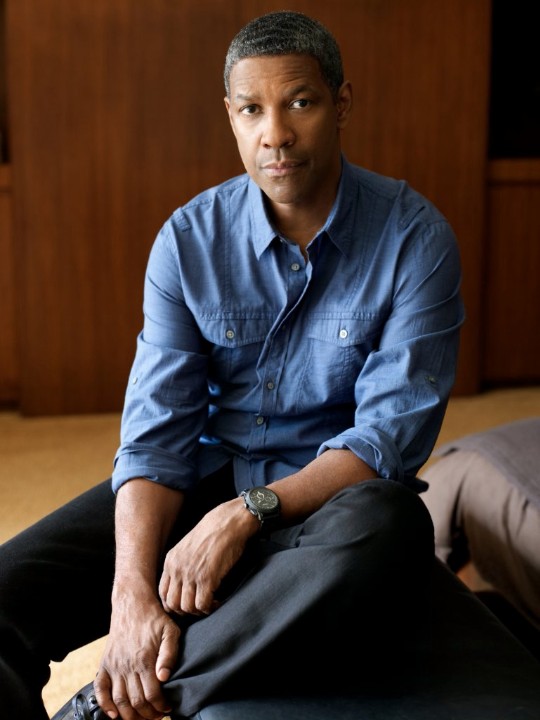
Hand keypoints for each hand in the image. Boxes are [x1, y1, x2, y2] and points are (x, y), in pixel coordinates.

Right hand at [94, 589, 180, 719]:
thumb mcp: (170, 631)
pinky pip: (100, 689)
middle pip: (136, 702)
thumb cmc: (154, 618)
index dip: (160, 706)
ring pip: (119, 700)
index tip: (167, 708)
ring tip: (140, 717)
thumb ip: (169, 654)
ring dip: (129, 715)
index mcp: (144, 659)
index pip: (152, 694)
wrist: (132, 604)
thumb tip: (164, 677)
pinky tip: (113, 714)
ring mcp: (114, 666)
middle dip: (148, 714)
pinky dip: (105, 704)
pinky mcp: (105, 664)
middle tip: (157, 715)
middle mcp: (127, 665)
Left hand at [159, 498, 256, 615]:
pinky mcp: (207, 578)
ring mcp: (190, 574)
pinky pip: (203, 605)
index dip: (174, 604)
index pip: (162, 594)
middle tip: (199, 606)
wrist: (228, 521)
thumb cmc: (213, 533)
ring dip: (199, 611)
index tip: (188, 602)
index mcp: (170, 561)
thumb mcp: (187, 547)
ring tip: (210, 604)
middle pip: (172, 605)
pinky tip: (218, 601)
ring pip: (186, 608)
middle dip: (185, 611)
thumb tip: (183, 585)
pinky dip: (210, 608)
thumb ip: (181, 564)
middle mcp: (177, 569)